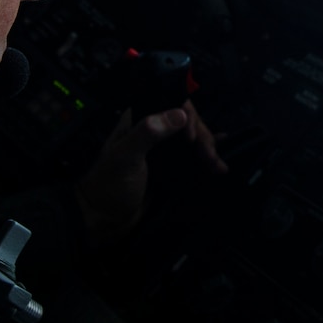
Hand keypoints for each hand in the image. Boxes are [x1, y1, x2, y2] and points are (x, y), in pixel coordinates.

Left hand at [74, 100, 226, 243]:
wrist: (103, 219)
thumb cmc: (108, 185)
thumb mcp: (125, 156)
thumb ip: (148, 133)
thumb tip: (179, 115)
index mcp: (138, 120)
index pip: (170, 103)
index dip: (187, 115)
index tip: (192, 137)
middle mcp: (153, 132)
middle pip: (187, 123)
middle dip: (202, 137)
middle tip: (209, 156)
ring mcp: (163, 151)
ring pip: (193, 142)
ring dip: (208, 150)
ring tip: (218, 166)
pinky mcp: (171, 169)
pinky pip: (192, 160)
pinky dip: (206, 161)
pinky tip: (219, 164)